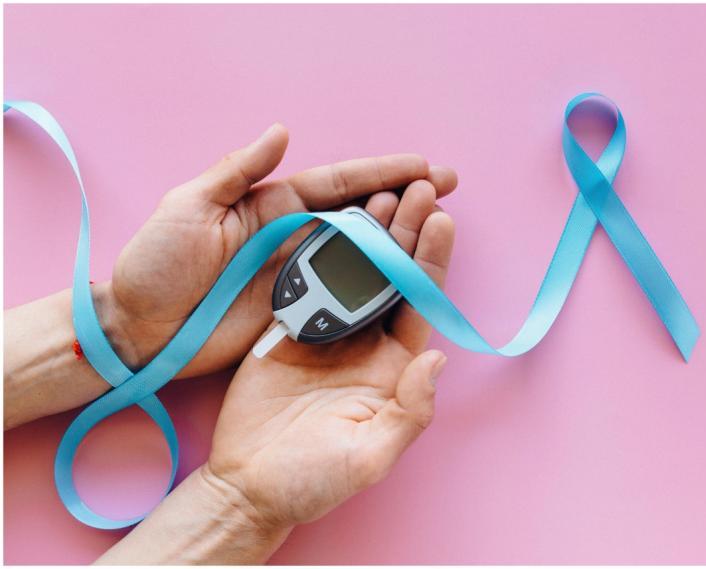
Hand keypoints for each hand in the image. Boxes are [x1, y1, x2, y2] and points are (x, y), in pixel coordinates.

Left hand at [103, 124, 456, 373]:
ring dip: (399, 240)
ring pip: (360, 253)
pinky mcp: (297, 311)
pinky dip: (377, 285)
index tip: (425, 167)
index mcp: (271, 204)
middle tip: (445, 191)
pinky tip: (404, 279)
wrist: (139, 330)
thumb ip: (235, 172)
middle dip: (405, 199)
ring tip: (438, 228)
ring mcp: (298, 274)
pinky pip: (346, 294)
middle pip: (361, 213)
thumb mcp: (188, 207)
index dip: (383, 172)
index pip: (338, 183)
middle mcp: (292, 235)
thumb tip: (282, 132)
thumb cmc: (156, 266)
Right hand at [203, 181, 454, 530]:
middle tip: (417, 188)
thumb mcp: (368, 457)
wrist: (247, 485)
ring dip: (368, 233)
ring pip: (354, 272)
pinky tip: (330, 217)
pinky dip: (320, 249)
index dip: (431, 262)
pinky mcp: (290, 329)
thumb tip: (439, 361)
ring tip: (380, 192)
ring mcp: (328, 333)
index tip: (441, 220)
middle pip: (393, 278)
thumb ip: (409, 413)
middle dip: (407, 233)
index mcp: (392, 368)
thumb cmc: (312, 480)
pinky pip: (310, 281)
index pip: (420, 304)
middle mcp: (366, 343)